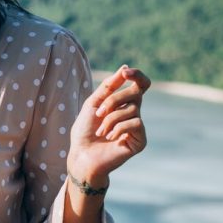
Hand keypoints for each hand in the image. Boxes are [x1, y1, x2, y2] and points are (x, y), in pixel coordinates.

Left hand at [67, 65, 149, 185]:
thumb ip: (109, 86)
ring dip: (110, 119)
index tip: (126, 73)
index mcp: (124, 102)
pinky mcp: (140, 140)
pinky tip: (109, 137)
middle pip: (135, 93)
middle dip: (114, 100)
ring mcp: (138, 127)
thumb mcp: (94, 103)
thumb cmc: (85, 129)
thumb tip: (125, 68)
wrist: (82, 154)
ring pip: (132, 109)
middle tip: (98, 112)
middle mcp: (134, 112)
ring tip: (100, 131)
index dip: (137, 76)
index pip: (140, 85)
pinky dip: (118, 128)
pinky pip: (135, 123)